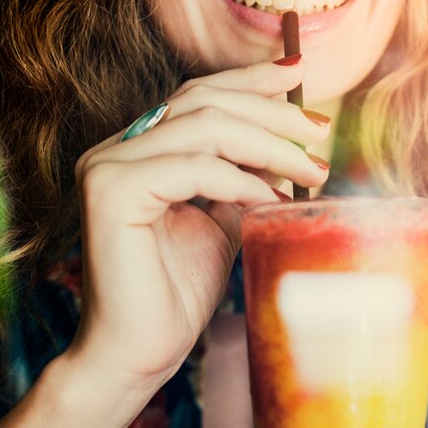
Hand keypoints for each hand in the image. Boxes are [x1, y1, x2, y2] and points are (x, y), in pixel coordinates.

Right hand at [69, 58, 329, 394]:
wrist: (139, 352)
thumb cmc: (178, 295)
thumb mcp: (221, 227)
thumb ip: (242, 186)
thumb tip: (284, 156)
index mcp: (140, 154)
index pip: (198, 98)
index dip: (249, 81)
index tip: (298, 74)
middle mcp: (117, 151)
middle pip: (203, 102)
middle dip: (271, 111)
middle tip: (320, 132)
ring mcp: (108, 168)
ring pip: (203, 127)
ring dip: (269, 145)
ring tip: (312, 171)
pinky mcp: (112, 193)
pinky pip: (193, 168)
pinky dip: (240, 180)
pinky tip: (272, 199)